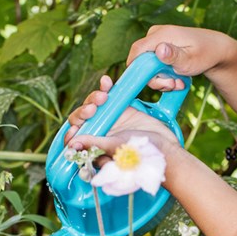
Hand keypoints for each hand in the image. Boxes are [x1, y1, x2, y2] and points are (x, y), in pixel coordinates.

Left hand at [65, 75, 179, 164]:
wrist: (165, 146)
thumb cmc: (141, 154)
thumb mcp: (116, 148)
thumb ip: (95, 144)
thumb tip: (73, 143)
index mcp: (93, 146)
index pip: (73, 138)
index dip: (71, 132)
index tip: (75, 128)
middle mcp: (98, 132)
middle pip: (82, 118)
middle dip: (84, 112)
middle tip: (93, 109)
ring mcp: (109, 119)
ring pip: (93, 104)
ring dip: (95, 98)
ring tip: (103, 96)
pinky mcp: (120, 108)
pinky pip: (108, 95)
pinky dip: (105, 87)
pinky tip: (106, 81)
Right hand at [127, 25, 236, 91]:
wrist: (215, 50)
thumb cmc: (205, 54)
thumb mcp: (190, 59)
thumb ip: (173, 56)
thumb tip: (159, 49)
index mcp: (161, 34)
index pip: (137, 51)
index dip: (135, 69)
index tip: (147, 84)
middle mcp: (156, 34)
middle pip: (141, 61)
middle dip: (155, 78)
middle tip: (172, 85)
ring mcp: (157, 40)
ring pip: (148, 66)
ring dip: (162, 79)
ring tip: (178, 83)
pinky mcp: (160, 47)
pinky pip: (154, 64)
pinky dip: (164, 74)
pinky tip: (177, 78)